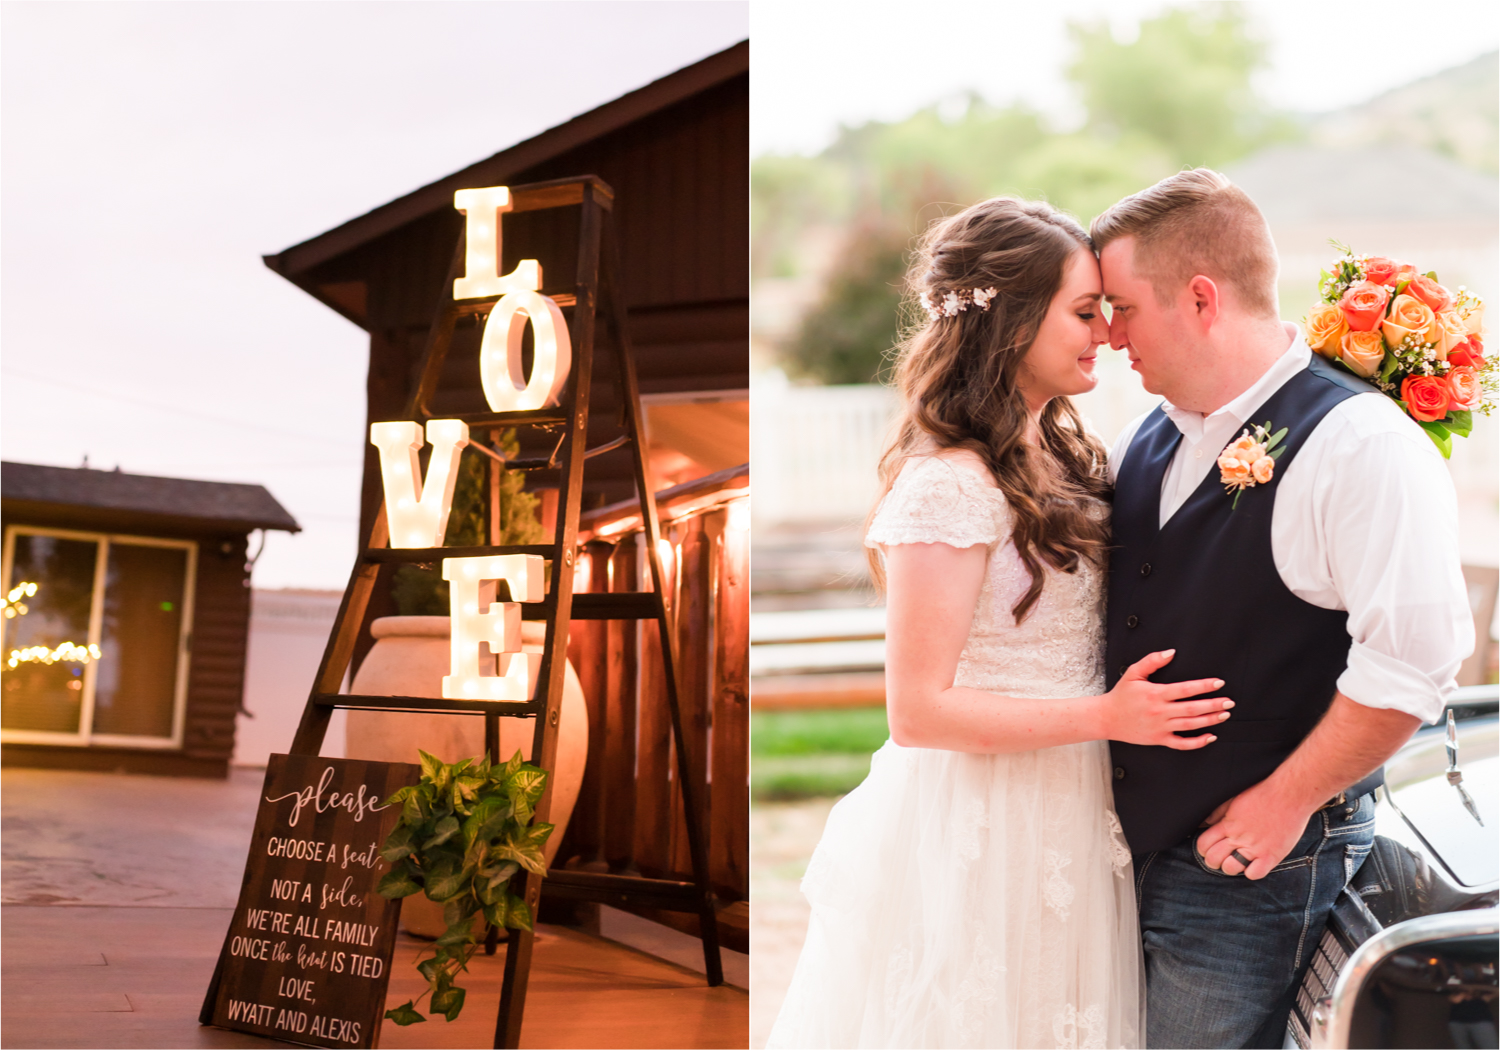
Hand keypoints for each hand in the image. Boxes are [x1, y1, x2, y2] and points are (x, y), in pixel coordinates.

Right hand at [1101, 649, 1232, 749]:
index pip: (1185, 689)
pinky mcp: (1159, 739)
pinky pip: (1181, 744)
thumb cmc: (1121, 695)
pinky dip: (1198, 742)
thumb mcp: (1133, 673)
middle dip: (1214, 705)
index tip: (1218, 683)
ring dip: (1210, 720)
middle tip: (1229, 702)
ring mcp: (1160, 727)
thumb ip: (1152, 661)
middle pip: (1192, 709)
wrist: (1106, 718)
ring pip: (1190, 725)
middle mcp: (1160, 712)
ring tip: (1224, 715)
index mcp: (1155, 694)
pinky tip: (1210, 737)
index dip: (1204, 686)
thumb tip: (1171, 652)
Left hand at [1195, 780, 1315, 879]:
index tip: (1209, 850)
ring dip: (1231, 868)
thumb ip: (1218, 813)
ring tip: (1237, 861)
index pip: (1203, 844)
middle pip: (1213, 859)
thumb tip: (1205, 822)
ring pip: (1230, 868)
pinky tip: (1255, 864)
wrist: (1290, 794)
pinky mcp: (1271, 855)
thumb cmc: (1263, 794)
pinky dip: (1252, 872)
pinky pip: (1254, 874)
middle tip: (1221, 859)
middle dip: (1213, 861)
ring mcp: (1255, 848)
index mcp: (1228, 824)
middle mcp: (1238, 837)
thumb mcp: (1234, 799)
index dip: (1203, 850)